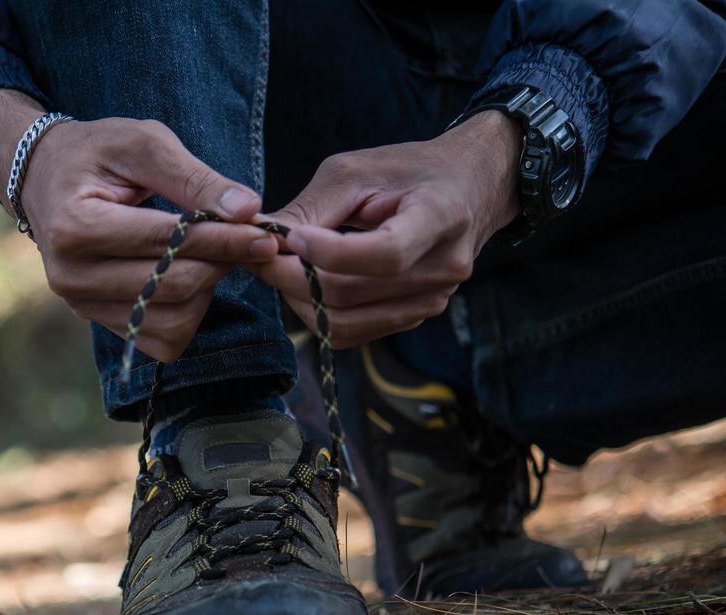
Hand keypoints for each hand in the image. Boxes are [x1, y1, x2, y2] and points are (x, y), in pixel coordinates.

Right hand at [0, 90, 278, 361]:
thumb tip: (248, 210)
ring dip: (208, 290)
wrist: (46, 180)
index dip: (222, 239)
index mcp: (75, 226)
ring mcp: (82, 306)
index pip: (165, 242)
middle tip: (251, 240)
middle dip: (221, 263)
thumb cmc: (98, 153)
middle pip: (172, 286)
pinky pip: (163, 340)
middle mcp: (71, 277)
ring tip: (215, 254)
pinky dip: (190, 315)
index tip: (264, 232)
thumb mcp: (143, 144)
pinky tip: (191, 277)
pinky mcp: (100, 323)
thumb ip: (194, 177)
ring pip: (172, 320)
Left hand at [251, 111, 521, 347]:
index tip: (290, 237)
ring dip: (299, 298)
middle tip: (260, 254)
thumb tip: (260, 240)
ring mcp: (434, 299)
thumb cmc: (407, 172)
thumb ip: (311, 208)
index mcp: (441, 216)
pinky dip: (318, 312)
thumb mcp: (357, 171)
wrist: (465, 189)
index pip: (385, 254)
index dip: (329, 253)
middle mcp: (445, 266)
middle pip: (351, 293)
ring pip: (344, 321)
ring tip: (280, 267)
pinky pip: (351, 332)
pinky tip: (306, 282)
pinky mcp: (414, 317)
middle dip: (292, 277)